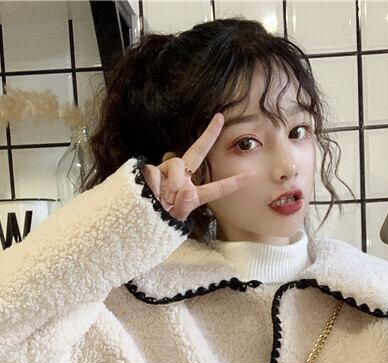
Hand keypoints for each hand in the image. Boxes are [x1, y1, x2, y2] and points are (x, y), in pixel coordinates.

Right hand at [141, 113, 255, 221]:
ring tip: (163, 198)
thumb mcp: (174, 219)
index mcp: (193, 193)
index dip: (233, 183)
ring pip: (176, 164)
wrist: (136, 219)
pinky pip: (156, 172)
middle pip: (197, 153)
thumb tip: (188, 189)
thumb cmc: (158, 220)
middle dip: (209, 134)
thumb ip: (184, 205)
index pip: (216, 188)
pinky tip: (151, 193)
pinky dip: (155, 185)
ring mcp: (166, 172)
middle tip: (220, 118)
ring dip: (172, 182)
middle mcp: (181, 178)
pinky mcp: (150, 170)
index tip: (251, 175)